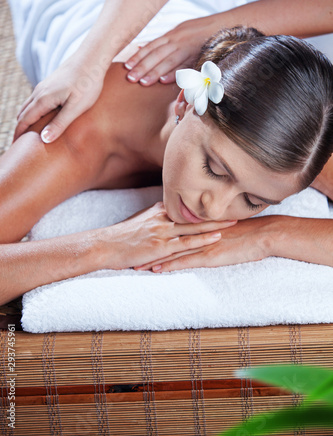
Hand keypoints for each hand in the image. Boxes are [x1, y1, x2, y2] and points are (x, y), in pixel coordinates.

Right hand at [13, 53, 106, 142]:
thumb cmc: (88, 83)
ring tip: (29, 134)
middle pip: (23, 113)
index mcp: (43, 99)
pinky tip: (41, 118)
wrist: (92, 58)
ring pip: (28, 106)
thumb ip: (60, 123)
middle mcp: (39, 92)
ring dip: (25, 119)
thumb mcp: (76, 107)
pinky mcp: (51, 84)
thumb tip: (44, 139)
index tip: (17, 148)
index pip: (24, 120)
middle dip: (20, 129)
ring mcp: (44, 86)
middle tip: (20, 145)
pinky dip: (33, 111)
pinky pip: (36, 100)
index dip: (19, 135)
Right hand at [103, 202, 236, 269]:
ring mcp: (162, 232)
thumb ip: (157, 217)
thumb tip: (168, 212)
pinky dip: (202, 239)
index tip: (222, 198)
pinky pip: (185, 243)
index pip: (186, 205)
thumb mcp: (140, 221)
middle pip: (194, 213)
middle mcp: (163, 218)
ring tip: (235, 220)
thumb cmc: (121, 236)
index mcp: (159, 211)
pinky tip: (216, 237)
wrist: (104, 246)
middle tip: (236, 205)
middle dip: (216, 210)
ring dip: (215, 224)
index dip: (205, 203)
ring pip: (194, 226)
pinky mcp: (160, 247)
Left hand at [124, 17, 213, 85]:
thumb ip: (162, 41)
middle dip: (142, 66)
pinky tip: (164, 81)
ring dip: (155, 72)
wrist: (226, 24)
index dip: (138, 56)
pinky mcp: (200, 56)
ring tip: (143, 83)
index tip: (126, 67)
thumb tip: (140, 46)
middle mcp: (178, 41)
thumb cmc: (200, 31)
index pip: (151, 46)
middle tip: (130, 78)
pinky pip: (186, 66)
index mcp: (172, 35)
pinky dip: (175, 73)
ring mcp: (189, 48)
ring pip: (169, 61)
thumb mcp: (179, 31)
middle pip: (157, 54)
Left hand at [134, 216, 275, 271]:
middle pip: (165, 240)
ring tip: (135, 264)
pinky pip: (185, 262)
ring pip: (171, 252)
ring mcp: (202, 244)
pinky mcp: (209, 256)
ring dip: (152, 259)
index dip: (153, 234)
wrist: (264, 234)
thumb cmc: (247, 230)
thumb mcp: (223, 225)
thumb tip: (199, 230)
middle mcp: (196, 233)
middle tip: (128, 252)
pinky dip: (170, 265)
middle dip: (146, 247)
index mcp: (199, 225)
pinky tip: (157, 270)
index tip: (138, 238)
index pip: (171, 229)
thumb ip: (208, 227)